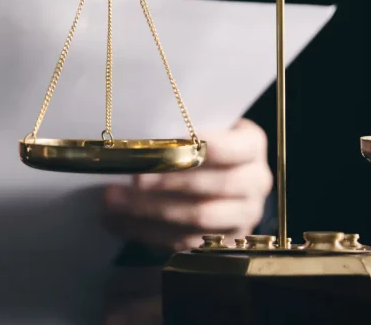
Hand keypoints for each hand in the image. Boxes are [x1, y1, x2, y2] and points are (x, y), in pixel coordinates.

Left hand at [102, 118, 272, 251]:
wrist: (219, 177)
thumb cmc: (199, 146)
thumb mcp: (196, 129)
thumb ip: (177, 133)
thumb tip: (133, 140)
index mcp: (252, 144)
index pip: (228, 147)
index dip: (193, 149)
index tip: (158, 147)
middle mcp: (256, 180)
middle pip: (214, 184)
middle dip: (168, 181)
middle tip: (133, 178)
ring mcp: (245, 214)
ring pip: (199, 217)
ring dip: (151, 210)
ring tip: (114, 201)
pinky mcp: (226, 242)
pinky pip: (186, 241)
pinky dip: (149, 232)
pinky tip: (120, 222)